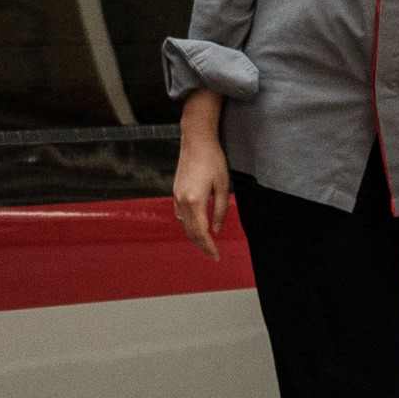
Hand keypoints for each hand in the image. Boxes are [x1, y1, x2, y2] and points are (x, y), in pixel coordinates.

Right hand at [167, 97, 233, 246]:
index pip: (202, 232)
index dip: (209, 246)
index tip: (216, 256)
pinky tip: (196, 225)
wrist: (196, 141)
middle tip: (212, 254)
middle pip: (191, 231)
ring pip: (184, 224)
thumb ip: (220, 210)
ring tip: (206, 242)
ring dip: (195, 235)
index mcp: (195, 201)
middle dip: (202, 245)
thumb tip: (217, 229)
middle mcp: (182, 201)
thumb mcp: (223, 185)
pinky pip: (180, 214)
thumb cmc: (213, 160)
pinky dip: (188, 224)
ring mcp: (176, 196)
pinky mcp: (175, 191)